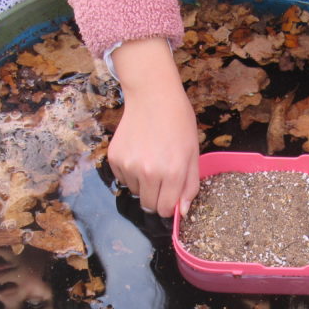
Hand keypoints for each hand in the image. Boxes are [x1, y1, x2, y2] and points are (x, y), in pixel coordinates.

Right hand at [107, 38, 199, 217]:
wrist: (153, 96)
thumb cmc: (178, 123)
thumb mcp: (193, 154)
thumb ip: (190, 186)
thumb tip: (182, 212)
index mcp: (172, 173)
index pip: (166, 210)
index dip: (170, 206)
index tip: (171, 198)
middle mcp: (148, 172)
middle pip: (148, 206)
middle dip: (156, 199)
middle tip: (162, 179)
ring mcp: (129, 165)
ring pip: (135, 192)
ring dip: (143, 184)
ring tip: (151, 160)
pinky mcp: (115, 158)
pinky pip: (123, 179)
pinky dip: (131, 172)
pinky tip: (139, 153)